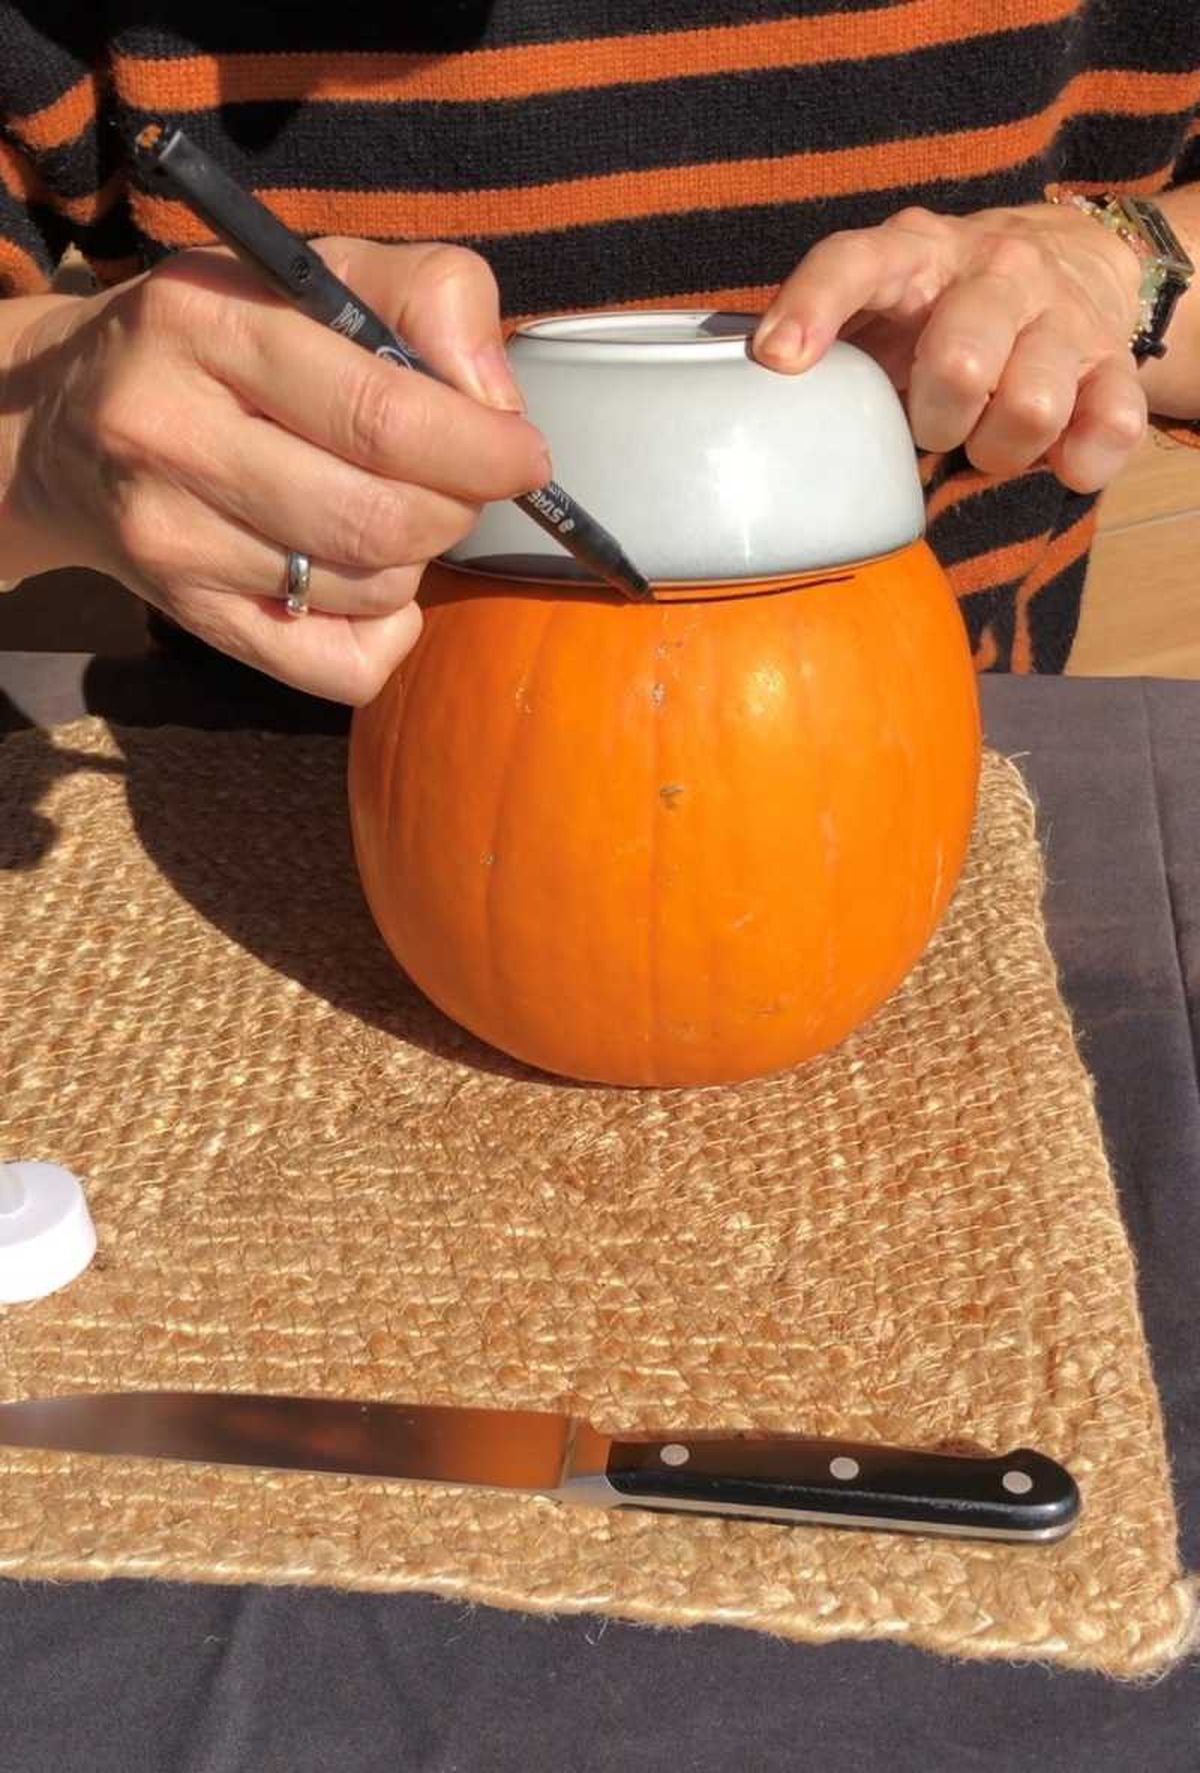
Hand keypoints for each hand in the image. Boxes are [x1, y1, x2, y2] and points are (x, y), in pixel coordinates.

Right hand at [3, 241, 548, 701]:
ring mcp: (174, 542)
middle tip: (457, 482)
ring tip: (388, 512)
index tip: (522, 453)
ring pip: (370, 591)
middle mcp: (172, 435)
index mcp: (208, 324)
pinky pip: (338, 668)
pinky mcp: (191, 620)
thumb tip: (497, 404)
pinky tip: (363, 586)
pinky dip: (383, 636)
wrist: (62, 423)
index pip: (383, 414)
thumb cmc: (217, 340)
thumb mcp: (310, 273)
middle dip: (456, 507)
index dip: (482, 448)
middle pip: (381, 518)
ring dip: (415, 560)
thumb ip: (426, 297)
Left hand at [753, 203, 1147, 492]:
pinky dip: (1075, 460)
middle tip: (932, 422)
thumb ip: (828, 343)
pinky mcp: (1114, 363)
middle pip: (961, 360)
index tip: (776, 358)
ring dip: (996, 448)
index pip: (855, 262)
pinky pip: (1107, 429)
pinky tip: (1055, 456)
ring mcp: (1062, 315)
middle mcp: (995, 271)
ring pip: (1030, 407)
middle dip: (936, 417)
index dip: (814, 307)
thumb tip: (741, 408)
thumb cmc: (943, 311)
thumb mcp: (882, 308)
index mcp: (916, 252)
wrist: (1076, 267)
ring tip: (986, 435)